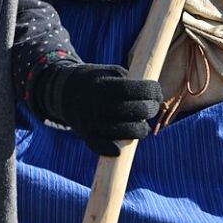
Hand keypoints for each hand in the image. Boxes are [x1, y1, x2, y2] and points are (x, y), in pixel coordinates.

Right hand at [33, 61, 162, 157]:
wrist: (65, 92)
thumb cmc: (98, 82)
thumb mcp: (111, 73)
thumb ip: (132, 82)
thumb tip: (156, 97)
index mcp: (103, 85)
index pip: (133, 90)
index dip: (151, 92)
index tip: (157, 92)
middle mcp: (96, 104)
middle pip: (133, 111)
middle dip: (150, 109)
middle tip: (153, 107)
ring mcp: (91, 121)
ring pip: (123, 132)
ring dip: (140, 131)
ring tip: (143, 126)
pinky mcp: (86, 135)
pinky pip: (101, 146)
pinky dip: (112, 149)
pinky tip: (120, 149)